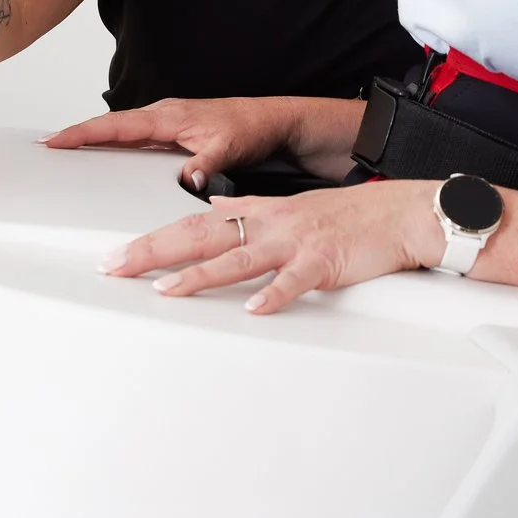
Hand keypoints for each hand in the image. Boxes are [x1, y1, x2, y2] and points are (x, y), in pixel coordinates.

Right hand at [42, 96, 303, 189]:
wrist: (271, 121)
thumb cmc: (250, 128)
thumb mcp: (229, 148)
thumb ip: (205, 165)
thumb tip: (187, 181)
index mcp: (169, 116)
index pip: (117, 126)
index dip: (84, 133)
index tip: (57, 140)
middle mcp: (164, 115)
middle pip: (111, 125)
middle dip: (77, 133)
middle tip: (47, 146)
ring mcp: (166, 122)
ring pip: (121, 129)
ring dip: (93, 136)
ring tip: (64, 149)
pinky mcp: (172, 130)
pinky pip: (135, 134)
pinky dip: (114, 140)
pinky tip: (104, 152)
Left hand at [100, 182, 443, 313]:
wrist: (402, 212)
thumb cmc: (352, 217)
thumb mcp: (293, 208)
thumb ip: (252, 212)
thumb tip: (217, 212)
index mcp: (262, 212)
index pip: (195, 223)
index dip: (154, 237)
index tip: (119, 253)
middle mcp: (271, 223)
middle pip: (201, 236)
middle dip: (154, 251)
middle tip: (116, 266)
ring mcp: (296, 242)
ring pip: (238, 258)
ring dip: (200, 275)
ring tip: (166, 290)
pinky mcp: (324, 261)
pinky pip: (294, 281)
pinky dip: (273, 295)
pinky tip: (253, 309)